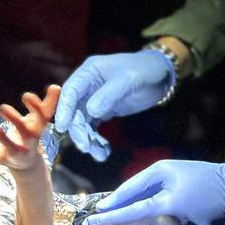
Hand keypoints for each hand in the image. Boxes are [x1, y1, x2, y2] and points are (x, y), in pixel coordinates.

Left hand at [0, 85, 60, 171]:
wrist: (27, 163)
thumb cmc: (32, 133)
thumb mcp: (39, 120)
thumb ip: (48, 103)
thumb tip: (57, 86)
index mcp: (37, 129)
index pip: (40, 118)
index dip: (35, 107)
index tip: (26, 96)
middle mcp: (29, 141)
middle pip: (25, 131)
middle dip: (15, 120)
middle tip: (2, 107)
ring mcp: (17, 152)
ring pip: (12, 148)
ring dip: (4, 139)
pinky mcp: (4, 159)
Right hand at [52, 51, 175, 160]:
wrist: (162, 75)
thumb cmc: (145, 70)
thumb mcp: (129, 79)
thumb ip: (109, 95)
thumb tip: (92, 111)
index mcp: (90, 71)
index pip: (71, 90)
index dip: (65, 108)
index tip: (63, 127)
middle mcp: (88, 85)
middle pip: (75, 110)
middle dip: (78, 130)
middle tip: (86, 147)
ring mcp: (94, 98)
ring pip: (83, 122)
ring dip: (88, 138)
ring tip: (100, 154)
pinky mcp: (103, 109)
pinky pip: (94, 127)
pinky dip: (97, 140)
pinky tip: (104, 151)